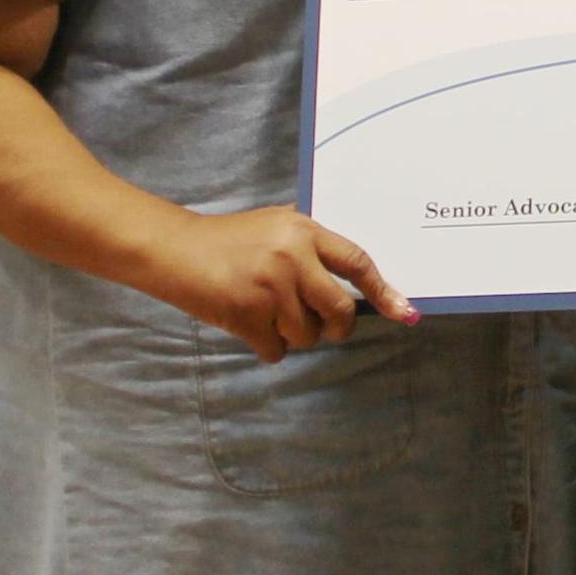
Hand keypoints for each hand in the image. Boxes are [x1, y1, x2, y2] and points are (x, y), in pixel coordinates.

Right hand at [156, 207, 411, 359]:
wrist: (171, 248)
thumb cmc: (226, 240)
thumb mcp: (274, 225)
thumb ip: (309, 243)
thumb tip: (353, 275)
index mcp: (304, 231)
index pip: (358, 263)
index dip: (384, 291)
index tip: (404, 312)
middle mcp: (292, 256)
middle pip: (340, 309)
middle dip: (338, 327)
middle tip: (326, 327)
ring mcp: (269, 285)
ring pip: (307, 334)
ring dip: (293, 335)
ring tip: (268, 313)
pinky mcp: (246, 312)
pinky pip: (276, 349)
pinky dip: (267, 346)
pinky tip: (248, 325)